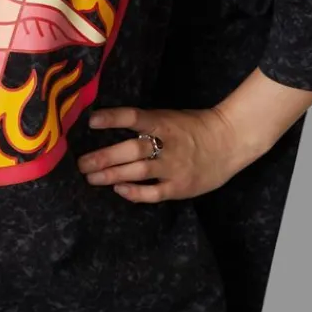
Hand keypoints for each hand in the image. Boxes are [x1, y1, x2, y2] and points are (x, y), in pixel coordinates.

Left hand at [77, 103, 251, 203]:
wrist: (230, 142)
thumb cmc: (193, 128)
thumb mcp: (170, 118)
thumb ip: (146, 124)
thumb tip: (108, 125)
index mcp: (165, 123)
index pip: (135, 118)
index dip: (113, 118)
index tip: (92, 120)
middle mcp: (168, 145)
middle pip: (132, 150)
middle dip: (103, 157)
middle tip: (81, 163)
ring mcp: (174, 167)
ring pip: (138, 172)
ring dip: (111, 175)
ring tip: (91, 177)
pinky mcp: (180, 187)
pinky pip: (153, 193)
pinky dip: (134, 193)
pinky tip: (118, 190)